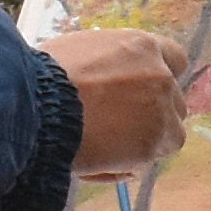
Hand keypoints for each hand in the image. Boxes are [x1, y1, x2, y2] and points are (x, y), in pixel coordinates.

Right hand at [48, 28, 182, 172]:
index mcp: (141, 46)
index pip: (173, 59)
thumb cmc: (43, 78)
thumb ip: (105, 64)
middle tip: (119, 125)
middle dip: (153, 112)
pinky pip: (152, 158)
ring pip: (170, 131)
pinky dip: (132, 164)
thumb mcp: (77, 52)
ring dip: (145, 140)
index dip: (157, 78)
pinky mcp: (155, 142)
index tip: (139, 92)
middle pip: (173, 99)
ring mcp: (161, 110)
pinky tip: (103, 164)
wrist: (37, 109)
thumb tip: (105, 81)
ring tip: (107, 148)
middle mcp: (160, 75)